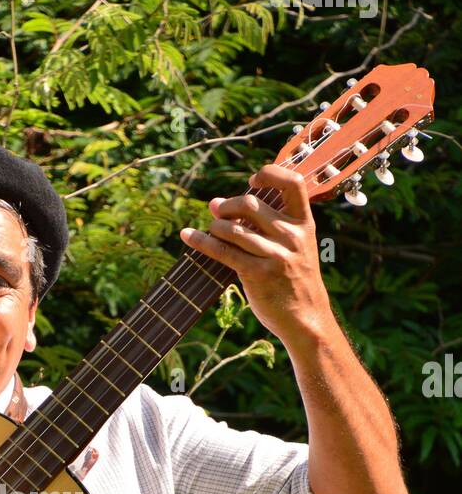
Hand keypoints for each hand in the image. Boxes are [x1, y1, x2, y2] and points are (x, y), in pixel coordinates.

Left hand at [180, 164, 334, 342]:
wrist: (306, 319)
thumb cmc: (295, 282)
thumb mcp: (297, 248)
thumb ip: (270, 226)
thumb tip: (217, 203)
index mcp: (304, 224)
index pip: (293, 183)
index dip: (270, 174)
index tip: (252, 180)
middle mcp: (291, 236)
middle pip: (249, 204)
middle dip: (226, 206)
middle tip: (216, 211)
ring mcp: (275, 255)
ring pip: (232, 228)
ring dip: (214, 227)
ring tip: (211, 231)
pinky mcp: (257, 274)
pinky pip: (222, 251)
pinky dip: (201, 242)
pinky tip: (187, 236)